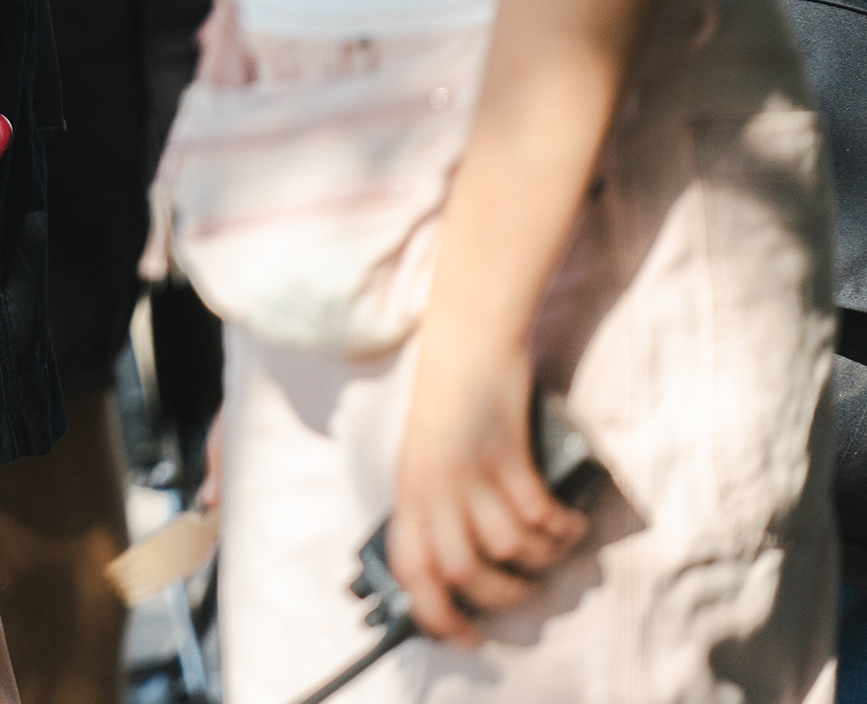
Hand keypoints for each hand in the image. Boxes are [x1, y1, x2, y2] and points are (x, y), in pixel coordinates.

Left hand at [385, 327, 584, 642]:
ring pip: (508, 545)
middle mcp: (431, 486)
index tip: (466, 639)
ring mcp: (468, 469)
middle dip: (503, 595)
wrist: (464, 341)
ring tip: (555, 546)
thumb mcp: (429, 460)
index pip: (409, 569)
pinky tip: (571, 522)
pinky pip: (538, 511)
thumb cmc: (449, 405)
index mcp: (408, 492)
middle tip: (528, 591)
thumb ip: (440, 507)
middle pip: (463, 570)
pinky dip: (561, 527)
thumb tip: (468, 568)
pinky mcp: (505, 451)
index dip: (434, 614)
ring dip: (541, 557)